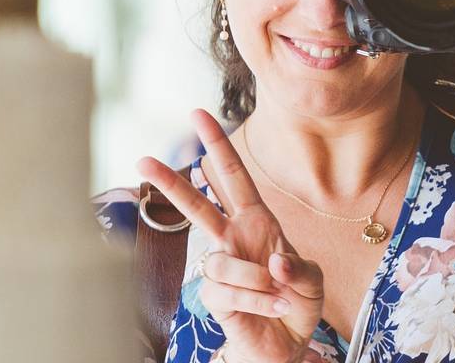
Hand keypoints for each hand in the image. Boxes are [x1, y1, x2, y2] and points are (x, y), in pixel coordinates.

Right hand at [137, 109, 324, 362]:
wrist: (285, 345)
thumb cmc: (295, 301)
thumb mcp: (311, 280)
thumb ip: (299, 268)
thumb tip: (273, 261)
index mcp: (256, 221)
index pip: (233, 177)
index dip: (218, 145)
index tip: (198, 114)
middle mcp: (233, 239)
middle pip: (197, 206)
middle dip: (171, 183)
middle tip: (143, 160)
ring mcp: (221, 268)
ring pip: (222, 262)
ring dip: (256, 281)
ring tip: (278, 296)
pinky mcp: (214, 298)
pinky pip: (228, 292)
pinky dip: (258, 301)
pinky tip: (274, 309)